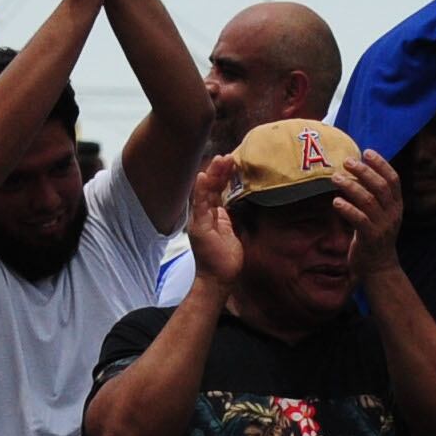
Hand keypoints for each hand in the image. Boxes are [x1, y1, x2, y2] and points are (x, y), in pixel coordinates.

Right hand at [184, 156, 244, 288]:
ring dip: (213, 175)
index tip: (232, 162)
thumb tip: (236, 205)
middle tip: (228, 156)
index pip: (216, 190)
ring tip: (220, 160)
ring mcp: (199, 220)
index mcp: (211, 215)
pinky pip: (200, 206)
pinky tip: (204, 177)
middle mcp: (203, 215)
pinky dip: (201, 190)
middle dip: (219, 171)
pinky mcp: (200, 227)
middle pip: (210, 188)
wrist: (218, 279)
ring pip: (205, 192)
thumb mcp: (231, 232)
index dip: (223, 176)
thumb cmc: (224, 259)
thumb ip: (230, 217)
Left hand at [334, 145, 406, 271]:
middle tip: (346, 162)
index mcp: (396, 205)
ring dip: (351, 187)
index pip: (393, 179)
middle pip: (380, 186)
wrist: (379, 268)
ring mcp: (383, 226)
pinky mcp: (371, 238)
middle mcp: (393, 214)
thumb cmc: (375, 237)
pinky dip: (347, 208)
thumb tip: (356, 173)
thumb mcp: (380, 215)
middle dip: (363, 171)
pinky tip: (336, 202)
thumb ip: (373, 197)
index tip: (366, 152)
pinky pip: (359, 219)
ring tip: (335, 178)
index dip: (381, 164)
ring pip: (368, 200)